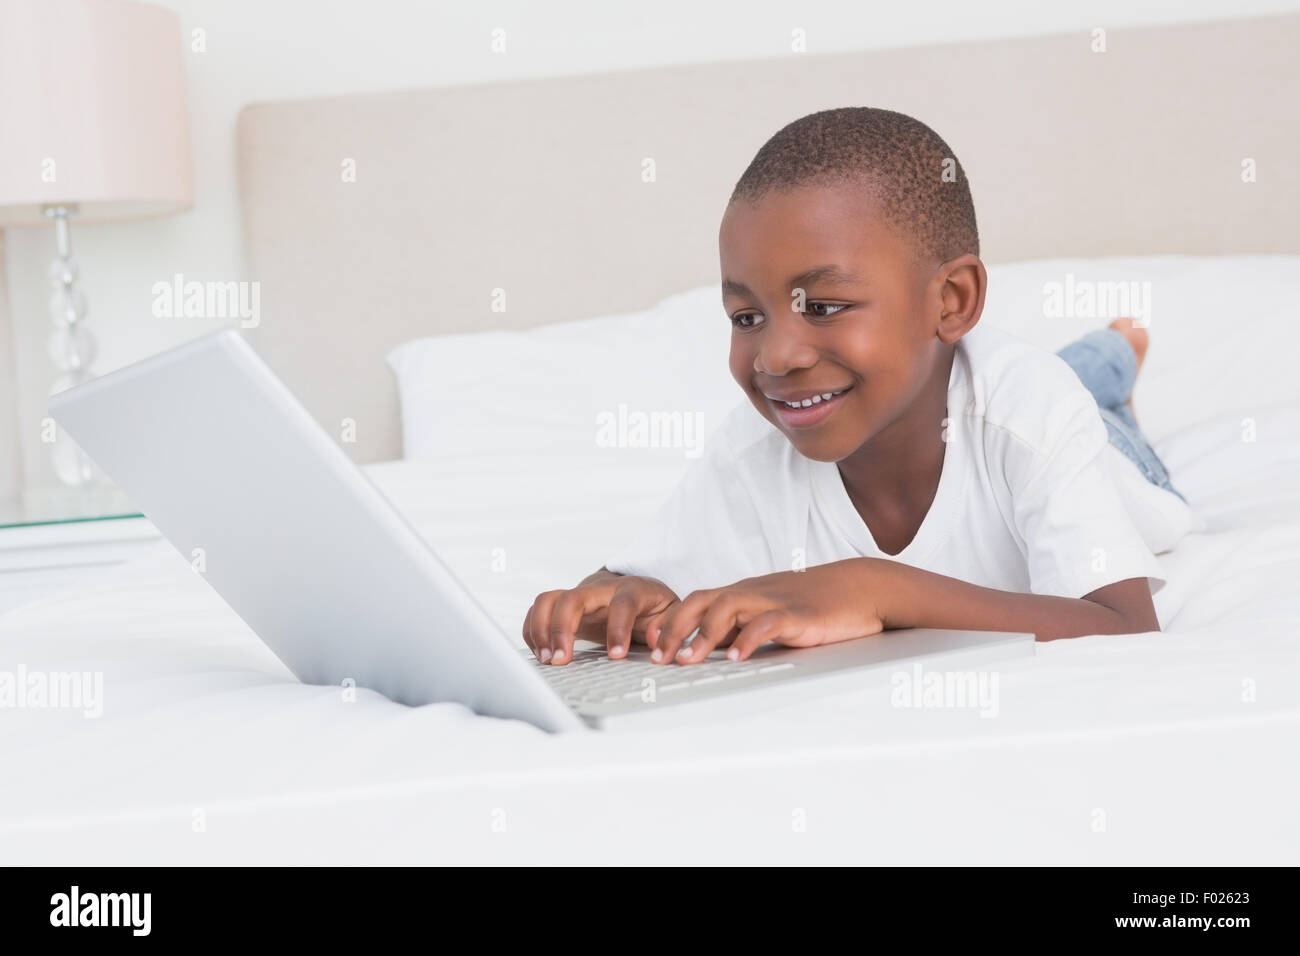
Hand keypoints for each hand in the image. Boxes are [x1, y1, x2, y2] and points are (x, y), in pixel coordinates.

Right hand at [522, 570, 678, 664]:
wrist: (635, 590)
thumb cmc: (652, 606)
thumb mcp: (671, 613)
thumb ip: (668, 626)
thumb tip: (658, 641)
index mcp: (631, 590)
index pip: (623, 604)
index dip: (618, 629)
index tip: (616, 656)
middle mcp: (600, 590)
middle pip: (572, 598)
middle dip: (562, 630)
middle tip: (561, 661)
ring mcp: (578, 596)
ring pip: (548, 600)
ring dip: (541, 630)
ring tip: (546, 660)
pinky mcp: (563, 606)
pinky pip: (538, 611)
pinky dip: (533, 631)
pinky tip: (539, 653)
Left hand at [649, 559, 888, 663]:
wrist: (861, 588)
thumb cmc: (816, 604)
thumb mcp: (772, 614)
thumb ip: (744, 628)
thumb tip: (714, 652)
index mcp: (743, 594)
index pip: (696, 602)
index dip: (669, 622)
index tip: (648, 646)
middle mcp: (752, 593)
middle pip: (701, 600)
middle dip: (674, 628)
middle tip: (657, 658)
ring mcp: (773, 601)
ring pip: (727, 608)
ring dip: (703, 635)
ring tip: (687, 660)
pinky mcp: (797, 614)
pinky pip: (767, 623)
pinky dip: (748, 639)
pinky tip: (737, 658)